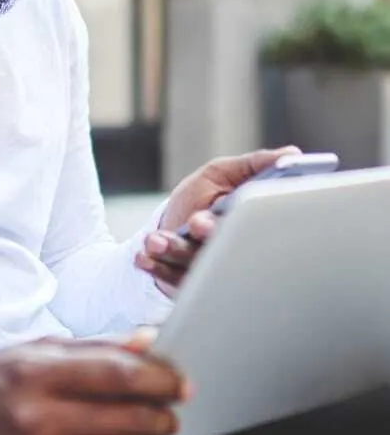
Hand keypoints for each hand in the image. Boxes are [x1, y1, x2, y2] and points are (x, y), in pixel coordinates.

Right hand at [0, 334, 188, 434]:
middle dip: (163, 413)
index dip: (161, 378)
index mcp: (32, 373)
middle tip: (170, 406)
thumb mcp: (31, 352)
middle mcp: (36, 418)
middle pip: (131, 418)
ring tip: (151, 429)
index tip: (180, 381)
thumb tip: (148, 341)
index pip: (117, 375)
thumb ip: (91, 346)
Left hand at [135, 146, 300, 295]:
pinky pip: (169, 277)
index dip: (237, 219)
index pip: (250, 225)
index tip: (216, 213)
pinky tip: (142, 257)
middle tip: (196, 223)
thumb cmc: (203, 195)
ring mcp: (206, 268)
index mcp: (243, 224)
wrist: (171, 222)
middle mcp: (227, 250)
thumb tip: (292, 153)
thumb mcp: (223, 174)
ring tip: (155, 241)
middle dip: (210, 233)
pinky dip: (155, 266)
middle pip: (224, 245)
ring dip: (174, 251)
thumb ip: (253, 165)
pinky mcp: (183, 282)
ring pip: (193, 263)